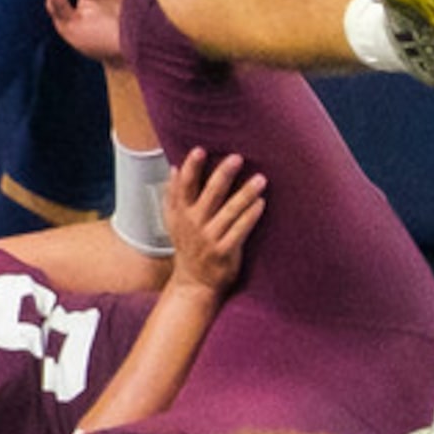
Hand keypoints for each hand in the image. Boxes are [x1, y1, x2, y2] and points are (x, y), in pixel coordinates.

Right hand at [161, 146, 262, 293]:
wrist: (194, 283)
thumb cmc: (188, 246)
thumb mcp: (173, 221)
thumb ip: (172, 195)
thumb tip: (173, 168)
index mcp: (180, 213)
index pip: (184, 186)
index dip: (191, 168)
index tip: (200, 150)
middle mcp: (193, 224)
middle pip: (209, 194)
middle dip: (223, 174)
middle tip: (237, 158)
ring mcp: (209, 239)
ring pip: (229, 211)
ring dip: (245, 193)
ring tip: (261, 179)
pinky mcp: (224, 252)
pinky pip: (240, 230)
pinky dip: (251, 216)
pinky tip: (261, 203)